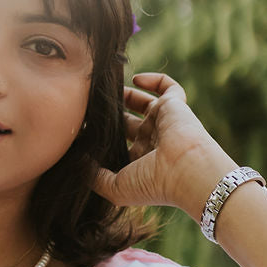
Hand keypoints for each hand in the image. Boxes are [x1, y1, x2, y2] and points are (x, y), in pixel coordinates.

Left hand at [92, 72, 237, 220]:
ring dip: (125, 94)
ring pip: (144, 102)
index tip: (81, 127)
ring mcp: (163, 121)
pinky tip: (135, 79)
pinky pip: (169, 86)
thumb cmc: (153, 183)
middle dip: (110, 113)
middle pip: (127, 120)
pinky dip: (154, 79)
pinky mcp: (175, 105)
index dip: (101, 135)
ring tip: (105, 90)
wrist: (186, 171)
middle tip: (89, 105)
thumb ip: (94, 177)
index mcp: (140, 159)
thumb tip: (79, 159)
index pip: (118, 143)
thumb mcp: (116, 188)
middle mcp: (152, 139)